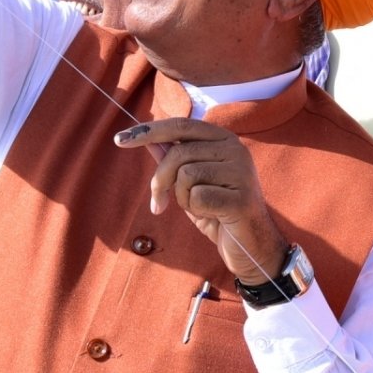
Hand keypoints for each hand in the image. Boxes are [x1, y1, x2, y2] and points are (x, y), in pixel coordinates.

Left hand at [112, 119, 289, 285]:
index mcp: (225, 140)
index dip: (149, 131)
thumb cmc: (220, 214)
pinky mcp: (241, 198)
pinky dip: (195, 211)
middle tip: (157, 204)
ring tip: (199, 209)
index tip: (120, 140)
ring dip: (182, 197)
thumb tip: (147, 139)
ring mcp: (241, 172)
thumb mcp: (191, 185)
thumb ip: (172, 160)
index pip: (181, 125)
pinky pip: (198, 197)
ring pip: (186, 174)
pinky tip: (212, 218)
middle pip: (179, 152)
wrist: (251, 247)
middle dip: (160, 180)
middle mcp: (236, 149)